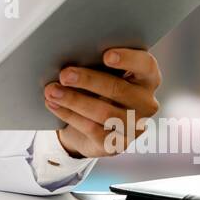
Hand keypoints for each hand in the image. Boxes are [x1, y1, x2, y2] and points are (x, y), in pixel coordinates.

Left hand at [43, 49, 161, 158]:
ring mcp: (135, 126)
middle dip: (88, 80)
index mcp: (147, 78)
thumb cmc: (98, 88)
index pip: (145, 65)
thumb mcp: (101, 73)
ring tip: (52, 91)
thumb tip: (71, 55)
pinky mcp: (118, 144)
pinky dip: (69, 115)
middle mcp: (146, 103)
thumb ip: (96, 63)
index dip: (128, 59)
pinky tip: (53, 105)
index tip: (106, 55)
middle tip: (65, 74)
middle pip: (119, 89)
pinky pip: (92, 129)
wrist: (92, 124)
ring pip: (104, 112)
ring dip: (74, 100)